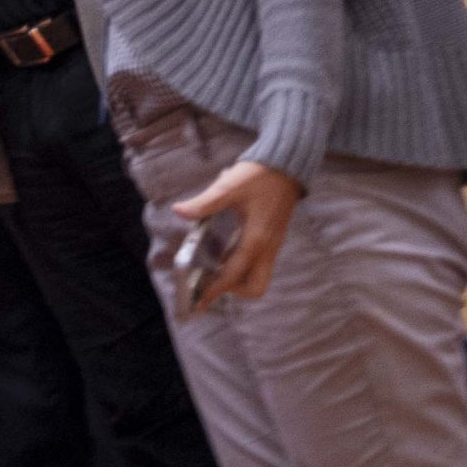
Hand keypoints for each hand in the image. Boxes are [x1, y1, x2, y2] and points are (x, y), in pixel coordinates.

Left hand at [169, 158, 302, 303]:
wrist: (287, 165)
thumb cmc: (258, 176)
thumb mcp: (229, 187)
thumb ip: (205, 203)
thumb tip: (179, 212)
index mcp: (257, 240)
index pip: (234, 274)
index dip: (214, 290)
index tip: (198, 301)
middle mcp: (268, 248)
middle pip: (256, 286)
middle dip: (232, 291)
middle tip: (207, 285)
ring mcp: (273, 245)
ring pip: (258, 276)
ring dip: (237, 280)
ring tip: (210, 272)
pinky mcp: (272, 239)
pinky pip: (258, 263)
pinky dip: (242, 267)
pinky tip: (221, 255)